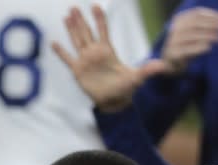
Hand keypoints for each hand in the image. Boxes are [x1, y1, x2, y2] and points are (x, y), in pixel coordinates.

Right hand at [53, 5, 170, 111]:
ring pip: (77, 41)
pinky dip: (61, 52)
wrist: (114, 101)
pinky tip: (54, 42)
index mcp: (108, 51)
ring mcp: (86, 61)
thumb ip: (148, 70)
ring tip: (66, 16)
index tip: (95, 5)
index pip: (103, 30)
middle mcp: (95, 52)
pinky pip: (68, 59)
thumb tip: (162, 66)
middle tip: (73, 7)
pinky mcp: (78, 71)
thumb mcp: (137, 78)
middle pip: (87, 32)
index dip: (99, 18)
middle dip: (81, 20)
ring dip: (71, 29)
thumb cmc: (126, 88)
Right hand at [161, 7, 217, 73]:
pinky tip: (209, 48)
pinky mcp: (174, 54)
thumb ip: (203, 24)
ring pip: (193, 36)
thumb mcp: (192, 31)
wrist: (169, 62)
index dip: (212, 15)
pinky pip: (188, 50)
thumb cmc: (185, 44)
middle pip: (195, 23)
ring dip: (208, 36)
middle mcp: (175, 29)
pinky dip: (200, 47)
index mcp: (179, 19)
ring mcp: (173, 42)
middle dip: (212, 25)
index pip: (197, 13)